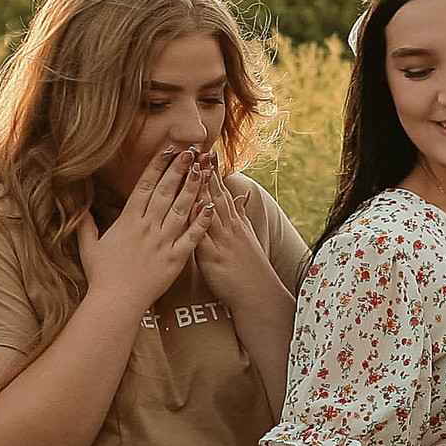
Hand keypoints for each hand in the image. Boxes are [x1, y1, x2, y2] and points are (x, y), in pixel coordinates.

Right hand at [77, 146, 209, 308]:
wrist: (114, 303)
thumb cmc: (101, 276)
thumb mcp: (88, 246)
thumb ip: (86, 225)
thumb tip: (80, 208)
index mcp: (128, 221)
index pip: (144, 186)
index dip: (157, 166)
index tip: (167, 150)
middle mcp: (147, 228)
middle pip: (165, 192)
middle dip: (178, 169)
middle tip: (191, 151)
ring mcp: (162, 243)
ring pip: (181, 209)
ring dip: (193, 188)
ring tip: (202, 170)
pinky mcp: (175, 260)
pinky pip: (191, 237)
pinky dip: (202, 221)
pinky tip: (211, 206)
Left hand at [191, 163, 284, 310]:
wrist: (258, 295)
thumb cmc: (250, 269)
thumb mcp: (248, 237)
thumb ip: (241, 215)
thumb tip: (243, 196)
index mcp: (235, 222)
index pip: (222, 192)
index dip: (214, 172)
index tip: (207, 152)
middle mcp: (229, 228)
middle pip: (215, 195)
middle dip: (205, 172)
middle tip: (196, 150)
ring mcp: (221, 241)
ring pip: (208, 210)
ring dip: (199, 189)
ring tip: (190, 169)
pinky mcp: (212, 257)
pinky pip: (200, 235)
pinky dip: (195, 220)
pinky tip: (187, 208)